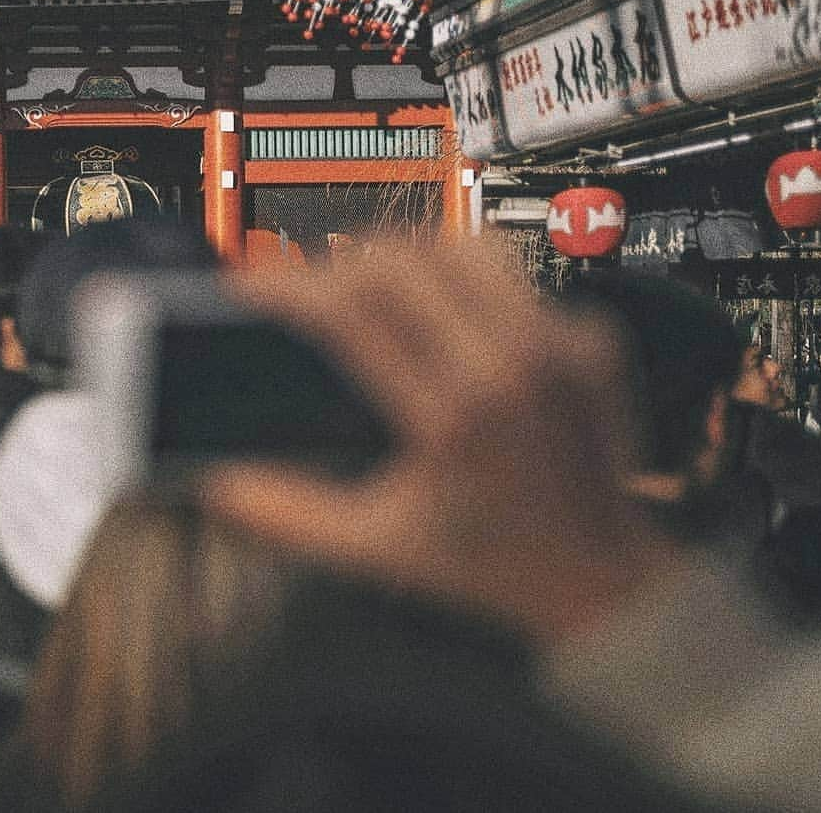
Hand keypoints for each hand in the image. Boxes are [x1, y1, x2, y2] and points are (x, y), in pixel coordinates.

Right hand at [203, 239, 656, 643]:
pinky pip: (519, 279)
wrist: (602, 576)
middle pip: (400, 258)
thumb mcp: (378, 547)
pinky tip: (457, 324)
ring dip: (410, 256)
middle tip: (315, 289)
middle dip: (338, 263)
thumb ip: (288, 515)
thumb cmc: (491, 565)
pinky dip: (474, 288)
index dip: (287, 288)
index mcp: (452, 419)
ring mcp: (558, 345)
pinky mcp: (590, 337)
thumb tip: (218, 482)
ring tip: (381, 289)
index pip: (350, 312)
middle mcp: (510, 368)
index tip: (254, 285)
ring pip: (465, 244)